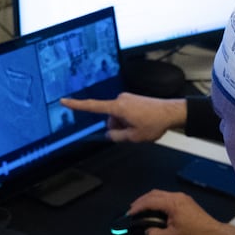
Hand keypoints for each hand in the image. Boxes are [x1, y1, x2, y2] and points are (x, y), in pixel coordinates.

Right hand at [60, 92, 187, 142]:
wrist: (171, 112)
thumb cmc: (154, 122)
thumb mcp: (134, 137)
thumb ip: (117, 136)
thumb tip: (109, 134)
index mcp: (118, 107)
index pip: (92, 106)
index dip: (77, 105)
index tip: (64, 101)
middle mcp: (120, 100)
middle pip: (109, 119)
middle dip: (118, 127)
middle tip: (134, 132)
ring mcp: (126, 98)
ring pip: (118, 117)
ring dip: (125, 124)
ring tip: (141, 127)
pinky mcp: (132, 99)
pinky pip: (125, 113)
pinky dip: (130, 120)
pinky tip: (142, 122)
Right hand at [125, 189, 226, 234]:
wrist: (213, 233)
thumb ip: (155, 234)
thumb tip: (146, 232)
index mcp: (172, 203)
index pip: (150, 201)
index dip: (138, 207)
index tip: (129, 214)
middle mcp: (176, 196)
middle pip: (154, 193)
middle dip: (141, 201)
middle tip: (132, 210)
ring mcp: (182, 197)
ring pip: (160, 193)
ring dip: (149, 200)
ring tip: (140, 209)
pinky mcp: (185, 200)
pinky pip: (167, 196)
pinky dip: (157, 201)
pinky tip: (154, 209)